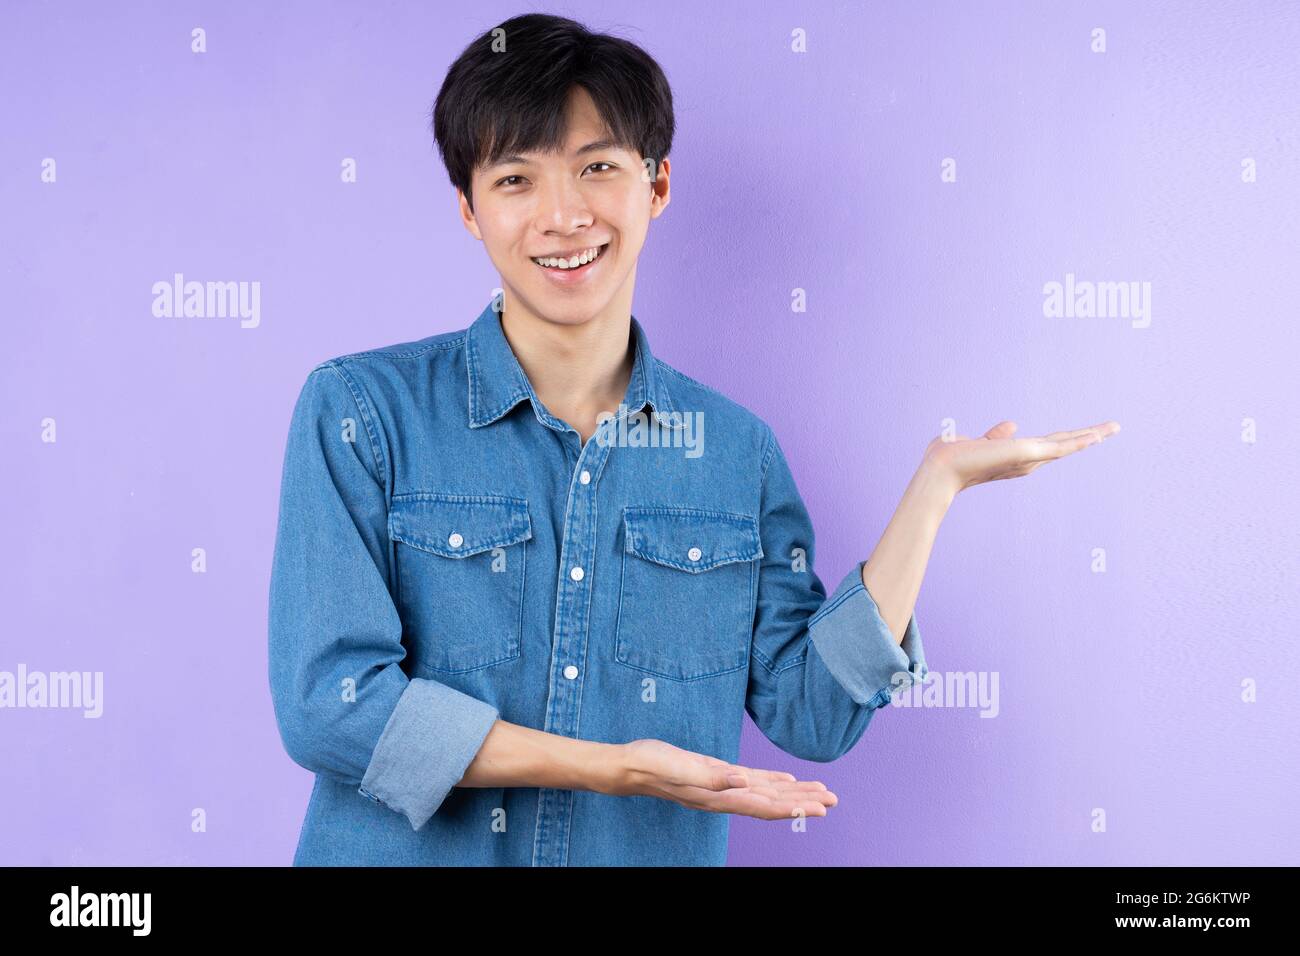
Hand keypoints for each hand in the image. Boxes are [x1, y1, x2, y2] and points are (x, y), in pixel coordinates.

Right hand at [611, 739, 837, 820]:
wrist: (629, 766)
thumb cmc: (651, 765)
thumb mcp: (680, 767)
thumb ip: (711, 777)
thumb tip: (743, 781)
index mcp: (718, 797)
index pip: (763, 806)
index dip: (792, 808)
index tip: (819, 808)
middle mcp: (724, 795)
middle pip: (771, 802)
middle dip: (802, 802)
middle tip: (833, 801)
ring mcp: (721, 787)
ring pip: (764, 793)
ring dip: (792, 794)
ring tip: (819, 793)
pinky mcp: (717, 774)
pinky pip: (751, 781)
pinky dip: (771, 782)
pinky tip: (786, 781)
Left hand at [923, 419, 1120, 496]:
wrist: (940, 470)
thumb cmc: (950, 458)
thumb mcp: (976, 442)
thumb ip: (995, 436)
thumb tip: (1012, 424)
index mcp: (1015, 458)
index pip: (1047, 446)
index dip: (1067, 439)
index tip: (1087, 434)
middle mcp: (1025, 462)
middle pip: (1063, 446)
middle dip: (1088, 437)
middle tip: (1112, 428)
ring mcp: (1028, 459)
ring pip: (1067, 445)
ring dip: (1091, 435)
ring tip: (1114, 427)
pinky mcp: (1027, 454)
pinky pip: (1060, 446)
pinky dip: (1079, 440)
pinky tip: (1097, 435)